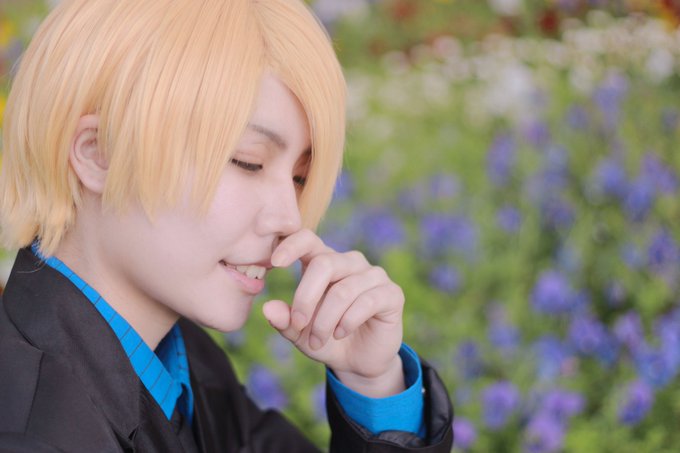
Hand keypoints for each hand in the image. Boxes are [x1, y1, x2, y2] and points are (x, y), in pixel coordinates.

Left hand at [262, 229, 405, 397]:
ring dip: (325, 321)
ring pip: (343, 290)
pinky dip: (347, 321)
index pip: (308, 239)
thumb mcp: (299, 334)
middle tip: (298, 325)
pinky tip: (340, 333)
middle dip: (306, 298)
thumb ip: (284, 320)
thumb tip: (267, 308)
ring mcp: (373, 275)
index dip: (291, 244)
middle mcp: (349, 262)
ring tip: (318, 340)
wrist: (358, 362)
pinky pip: (366, 301)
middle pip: (324, 264)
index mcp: (324, 262)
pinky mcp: (392, 293)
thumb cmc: (325, 339)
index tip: (274, 262)